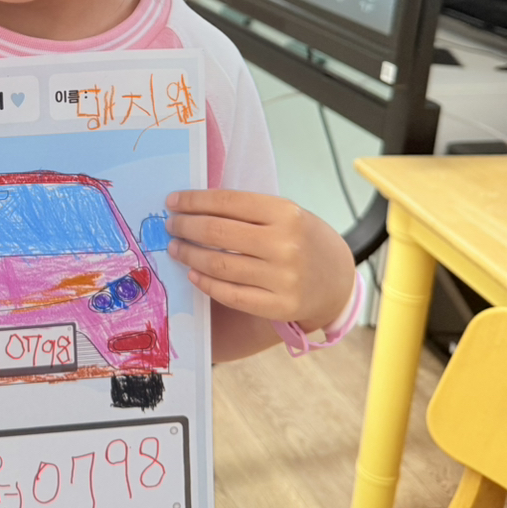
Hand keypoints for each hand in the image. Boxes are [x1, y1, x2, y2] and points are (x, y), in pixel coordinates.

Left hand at [165, 189, 355, 332]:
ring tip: (176, 248)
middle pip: (218, 233)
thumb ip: (248, 210)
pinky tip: (193, 273)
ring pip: (219, 264)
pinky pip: (231, 294)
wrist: (337, 280)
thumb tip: (194, 206)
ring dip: (189, 254)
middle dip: (186, 227)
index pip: (228, 202)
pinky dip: (206, 283)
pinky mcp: (279, 306)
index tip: (173, 202)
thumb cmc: (303, 240)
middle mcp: (285, 245)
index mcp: (286, 213)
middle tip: (171, 226)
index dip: (194, 201)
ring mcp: (283, 278)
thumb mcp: (287, 214)